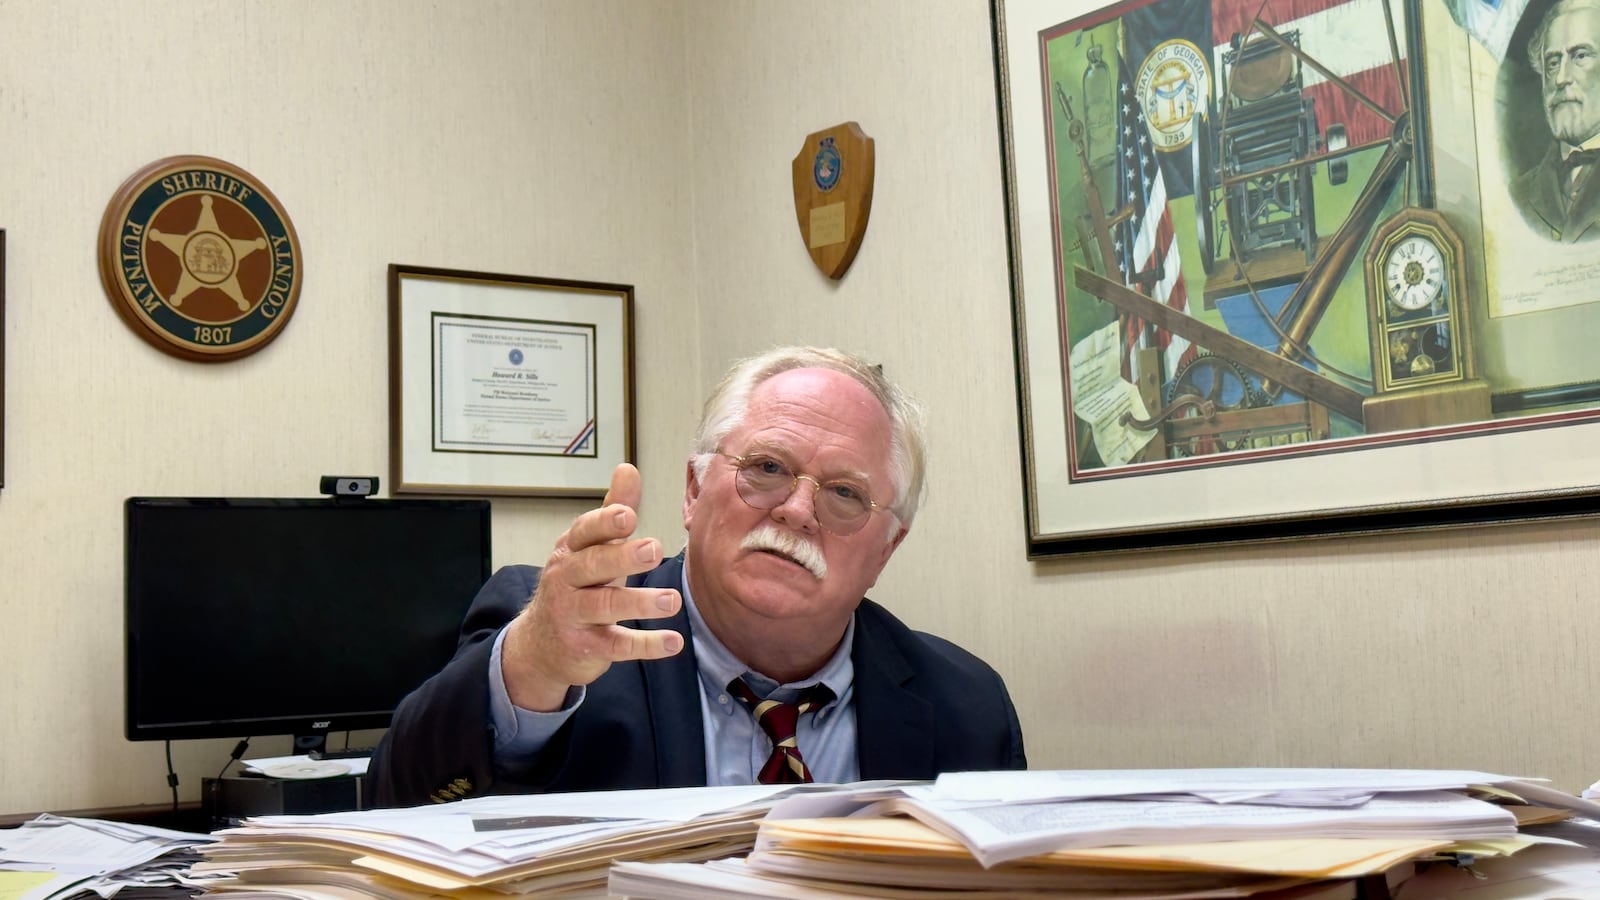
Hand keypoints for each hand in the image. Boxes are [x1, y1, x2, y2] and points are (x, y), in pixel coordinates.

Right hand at [500, 463, 683, 710]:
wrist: (540, 645)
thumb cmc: (575, 586)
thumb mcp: (590, 548)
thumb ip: (612, 511)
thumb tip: (627, 468)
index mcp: (571, 550)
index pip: (585, 532)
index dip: (605, 523)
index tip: (629, 515)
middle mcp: (566, 580)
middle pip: (592, 566)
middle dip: (622, 557)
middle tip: (654, 550)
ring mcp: (573, 615)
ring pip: (604, 606)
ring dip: (640, 603)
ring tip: (673, 601)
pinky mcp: (586, 647)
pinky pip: (616, 645)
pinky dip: (645, 644)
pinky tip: (673, 642)